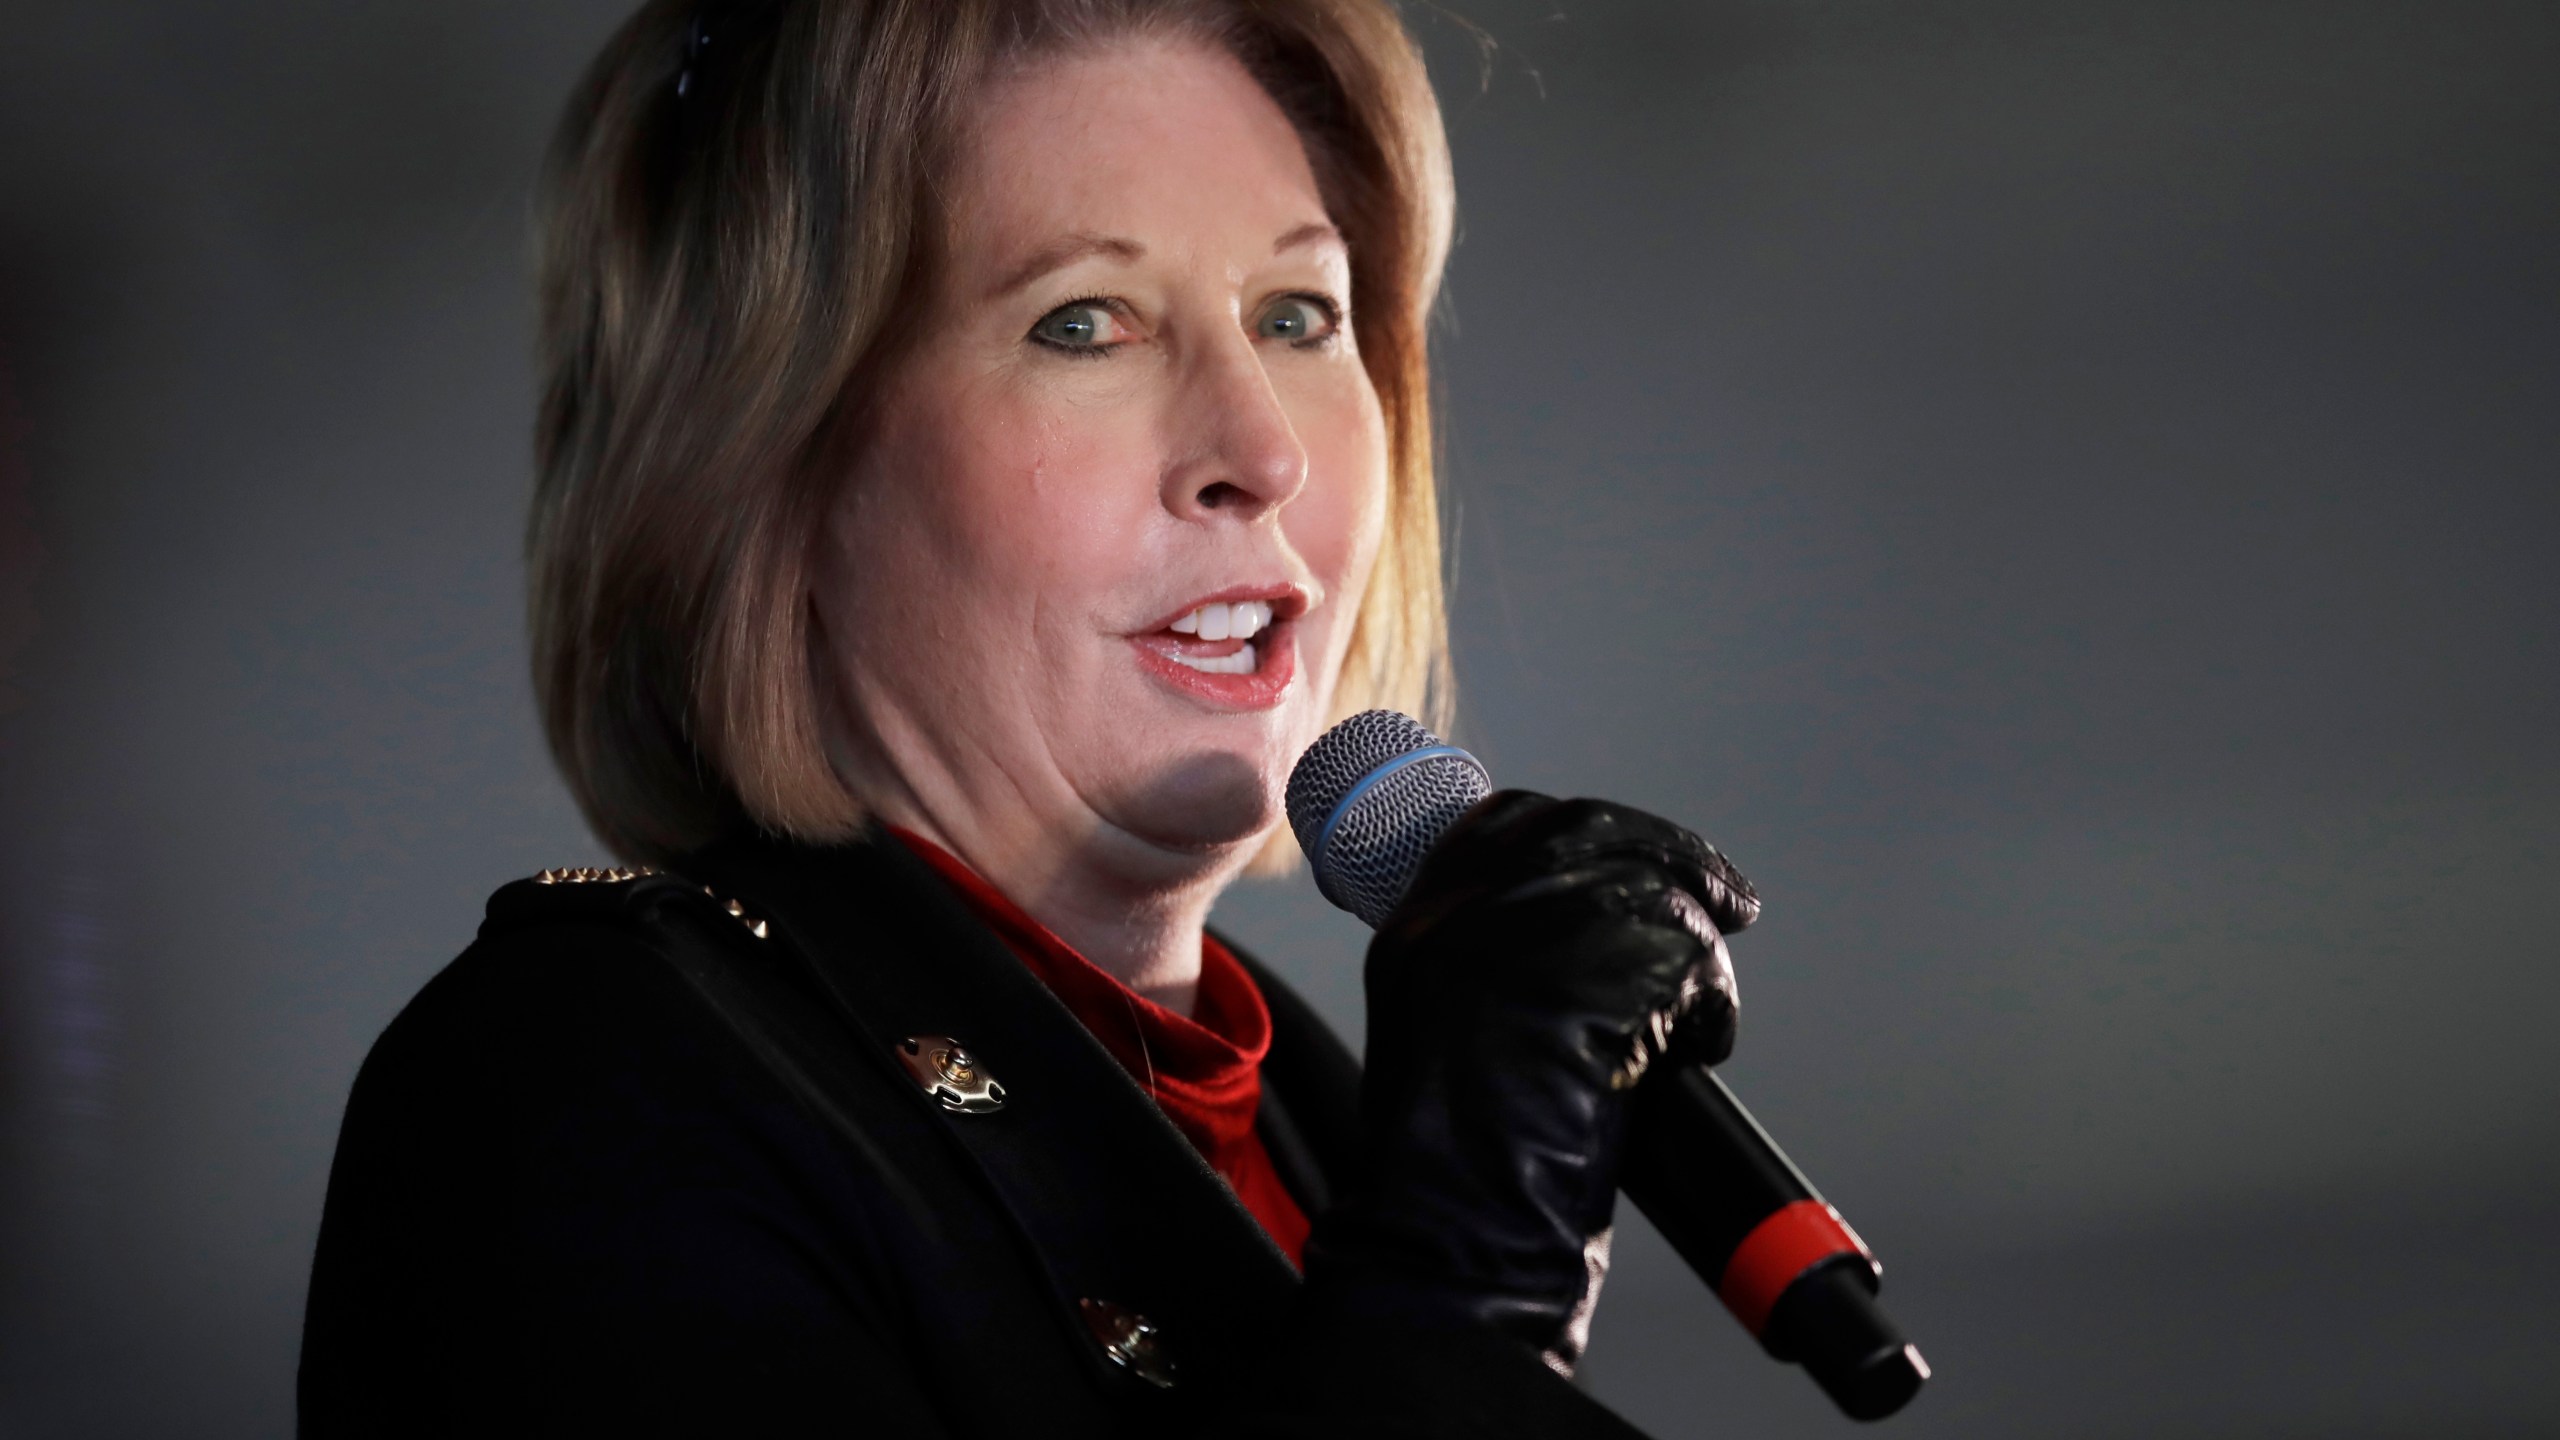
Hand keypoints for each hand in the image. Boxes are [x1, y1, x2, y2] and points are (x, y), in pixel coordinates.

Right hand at [1303, 791, 1756, 1373]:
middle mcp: (1464, 911)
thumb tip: (1583, 936)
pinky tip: (1697, 1050)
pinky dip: (1711, 1007)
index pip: (1511, 821)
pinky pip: (1692, 958)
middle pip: (1589, 832)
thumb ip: (1493, 968)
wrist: (1452, 1226)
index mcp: (1418, 924)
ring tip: (1697, 1019)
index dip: (1589, 831)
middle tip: (1728, 897)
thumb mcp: (1439, 1033)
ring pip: (1652, 892)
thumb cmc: (1451, 1167)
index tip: (1639, 853)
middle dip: (1672, 856)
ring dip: (1695, 954)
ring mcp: (1530, 932)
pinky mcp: (1597, 967)